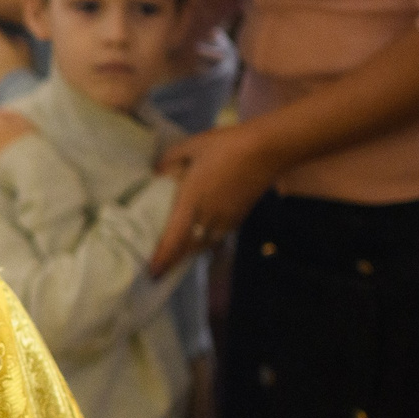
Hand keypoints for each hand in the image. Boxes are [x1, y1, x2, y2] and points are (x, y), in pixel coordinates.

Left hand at [152, 120, 282, 276]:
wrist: (266, 150)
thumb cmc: (226, 146)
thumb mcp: (192, 146)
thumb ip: (170, 160)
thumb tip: (157, 173)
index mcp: (191, 200)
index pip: (174, 238)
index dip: (163, 258)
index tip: (152, 272)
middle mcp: (208, 216)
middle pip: (188, 248)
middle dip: (173, 260)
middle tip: (159, 267)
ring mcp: (226, 219)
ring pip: (204, 244)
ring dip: (189, 251)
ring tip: (177, 254)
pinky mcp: (239, 217)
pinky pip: (218, 236)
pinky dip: (206, 241)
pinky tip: (201, 237)